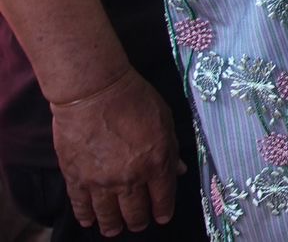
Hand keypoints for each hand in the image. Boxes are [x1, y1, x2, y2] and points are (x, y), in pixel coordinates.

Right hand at [51, 69, 185, 235]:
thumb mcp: (165, 120)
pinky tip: (88, 221)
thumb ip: (172, 148)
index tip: (162, 217)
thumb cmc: (134, 99)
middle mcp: (130, 178)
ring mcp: (100, 180)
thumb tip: (178, 170)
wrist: (94, 91)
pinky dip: (85, 215)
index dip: (163, 210)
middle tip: (138, 224)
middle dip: (138, 221)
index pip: (163, 197)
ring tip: (114, 230)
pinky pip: (80, 204)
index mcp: (156, 163)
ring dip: (112, 225)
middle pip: (135, 211)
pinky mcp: (76, 177)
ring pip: (108, 214)